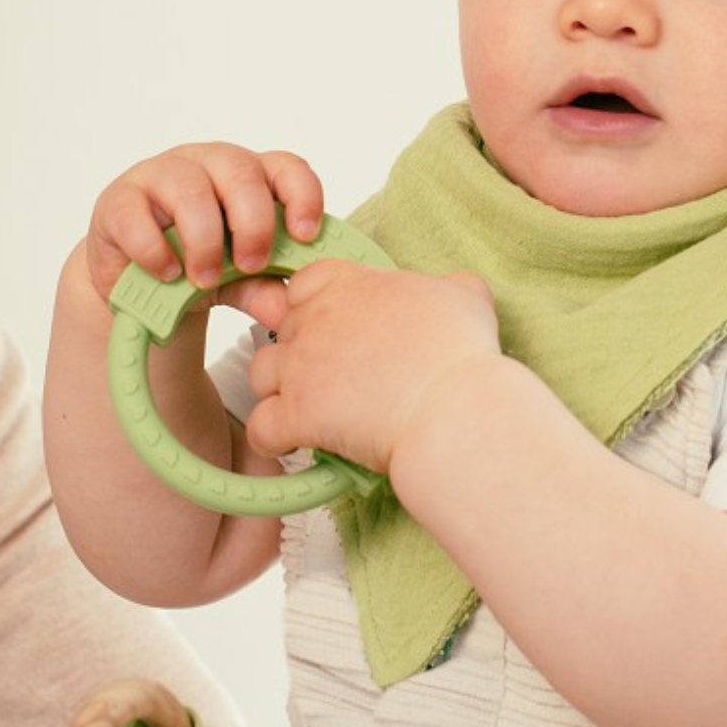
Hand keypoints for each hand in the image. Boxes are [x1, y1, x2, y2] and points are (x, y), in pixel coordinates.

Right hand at [84, 143, 324, 301]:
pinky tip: (166, 272)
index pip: (286, 168)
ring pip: (189, 188)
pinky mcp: (120, 199)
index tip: (304, 234)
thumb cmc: (196, 264)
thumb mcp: (239, 281)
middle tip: (251, 265)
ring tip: (205, 280)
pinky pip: (135, 213)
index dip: (302, 196)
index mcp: (251, 178)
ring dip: (203, 240)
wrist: (138, 283)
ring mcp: (162, 175)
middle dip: (252, 223)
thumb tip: (292, 310)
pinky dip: (154, 249)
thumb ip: (264, 290)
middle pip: (241, 172)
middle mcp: (210, 165)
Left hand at [244, 261, 500, 473]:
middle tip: (336, 378)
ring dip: (278, 390)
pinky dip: (273, 438)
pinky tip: (297, 444)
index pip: (307, 282)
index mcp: (351, 285)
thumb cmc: (460, 353)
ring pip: (261, 372)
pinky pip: (260, 426)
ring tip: (310, 409)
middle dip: (303, 352)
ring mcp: (301, 367)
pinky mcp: (296, 414)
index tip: (336, 328)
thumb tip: (455, 288)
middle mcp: (317, 320)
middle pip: (283, 329)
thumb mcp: (465, 296)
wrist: (451, 407)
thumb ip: (451, 285)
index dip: (315, 305)